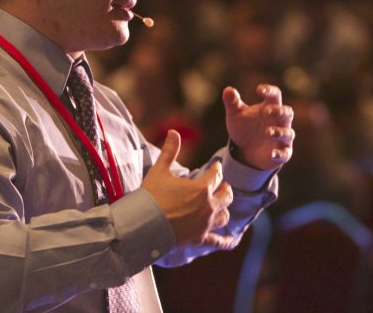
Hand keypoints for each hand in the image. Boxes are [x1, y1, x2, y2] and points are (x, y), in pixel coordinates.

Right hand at [142, 130, 234, 246]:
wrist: (143, 224)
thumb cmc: (151, 196)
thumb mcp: (160, 170)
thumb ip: (170, 151)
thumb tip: (174, 131)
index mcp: (202, 188)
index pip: (217, 175)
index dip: (217, 169)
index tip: (216, 167)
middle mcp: (208, 206)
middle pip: (226, 196)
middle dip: (225, 189)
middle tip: (222, 186)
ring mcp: (205, 224)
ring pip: (224, 216)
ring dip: (224, 209)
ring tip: (221, 206)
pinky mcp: (199, 238)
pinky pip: (217, 241)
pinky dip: (224, 241)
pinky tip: (229, 241)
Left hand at [223, 84, 293, 169]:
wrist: (244, 151)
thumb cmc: (244, 127)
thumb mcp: (235, 114)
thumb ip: (232, 102)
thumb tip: (228, 90)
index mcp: (270, 106)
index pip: (275, 94)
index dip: (270, 90)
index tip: (259, 90)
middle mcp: (279, 121)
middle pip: (287, 112)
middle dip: (280, 111)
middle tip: (267, 111)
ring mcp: (282, 137)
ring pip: (288, 132)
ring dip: (280, 132)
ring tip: (267, 132)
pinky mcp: (282, 152)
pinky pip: (285, 153)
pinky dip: (280, 154)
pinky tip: (272, 154)